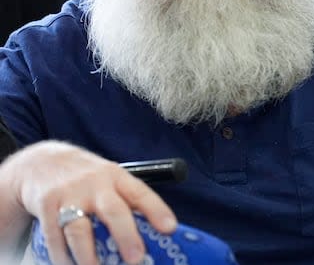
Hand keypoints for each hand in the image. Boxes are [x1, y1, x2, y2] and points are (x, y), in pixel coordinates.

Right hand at [0, 141, 175, 264]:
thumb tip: (152, 234)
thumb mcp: (109, 179)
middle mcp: (95, 185)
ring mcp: (69, 196)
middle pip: (113, 211)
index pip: (141, 193)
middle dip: (126, 236)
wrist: (41, 161)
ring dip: (88, 254)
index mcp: (117, 177)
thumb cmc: (87, 178)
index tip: (170, 228)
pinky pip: (53, 237)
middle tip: (136, 258)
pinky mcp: (46, 207)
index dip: (157, 210)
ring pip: (79, 229)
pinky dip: (61, 256)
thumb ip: (126, 201)